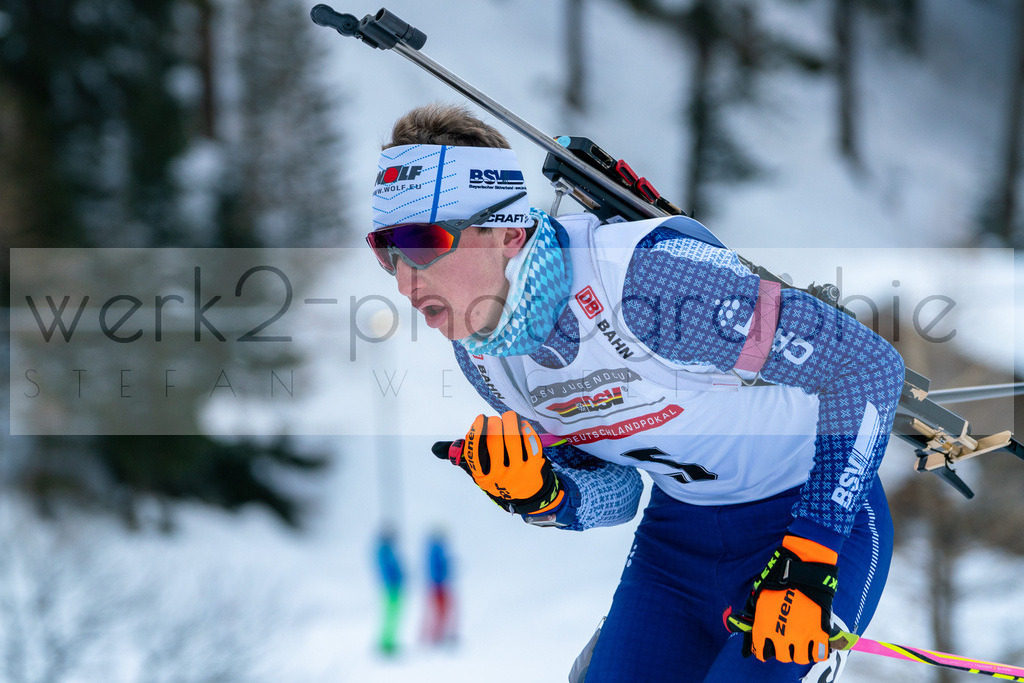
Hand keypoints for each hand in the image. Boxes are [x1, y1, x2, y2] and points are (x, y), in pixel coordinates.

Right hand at [461, 411, 562, 514]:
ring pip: (513, 438)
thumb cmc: (501, 476)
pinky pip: (530, 442)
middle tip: (494, 419)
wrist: (527, 494)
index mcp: (483, 476)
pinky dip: (525, 430)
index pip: (475, 453)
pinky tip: (522, 425)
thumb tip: (448, 444)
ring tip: (508, 416)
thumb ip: (469, 456)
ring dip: (510, 421)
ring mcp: (518, 471)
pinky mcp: (534, 466)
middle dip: (494, 424)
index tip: (480, 419)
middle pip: (495, 442)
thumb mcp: (483, 474)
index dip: (476, 432)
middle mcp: (500, 475)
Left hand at [742, 535, 838, 664]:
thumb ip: (755, 615)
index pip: (760, 652)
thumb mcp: (759, 596)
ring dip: (799, 652)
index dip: (762, 651)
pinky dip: (817, 652)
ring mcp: (802, 635)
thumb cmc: (779, 579)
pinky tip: (814, 645)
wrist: (803, 569)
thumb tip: (747, 626)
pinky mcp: (820, 632)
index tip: (765, 648)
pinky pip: (820, 654)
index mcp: (764, 626)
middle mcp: (782, 635)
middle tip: (784, 642)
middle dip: (781, 650)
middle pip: (782, 656)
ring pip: (800, 658)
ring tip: (799, 643)